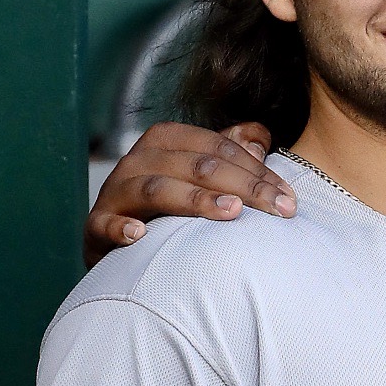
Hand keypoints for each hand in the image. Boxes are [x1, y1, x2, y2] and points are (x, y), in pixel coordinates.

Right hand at [85, 122, 296, 266]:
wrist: (119, 245)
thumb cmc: (171, 206)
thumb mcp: (202, 173)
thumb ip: (232, 152)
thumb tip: (260, 139)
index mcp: (166, 140)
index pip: (220, 149)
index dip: (258, 171)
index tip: (290, 199)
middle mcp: (138, 160)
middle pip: (198, 166)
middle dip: (244, 187)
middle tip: (280, 210)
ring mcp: (116, 192)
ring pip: (158, 188)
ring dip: (196, 200)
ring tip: (232, 212)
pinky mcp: (96, 226)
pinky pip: (105, 223)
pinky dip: (120, 228)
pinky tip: (140, 236)